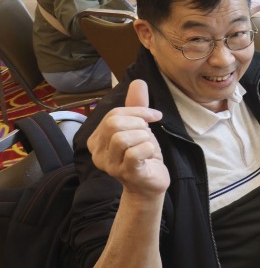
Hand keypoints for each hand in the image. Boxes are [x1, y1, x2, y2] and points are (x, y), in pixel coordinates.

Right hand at [86, 80, 168, 195]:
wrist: (150, 185)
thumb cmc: (143, 156)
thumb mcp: (139, 128)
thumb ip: (136, 106)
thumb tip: (138, 82)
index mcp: (96, 140)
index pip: (112, 114)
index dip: (137, 111)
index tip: (155, 116)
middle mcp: (98, 153)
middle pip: (114, 124)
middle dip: (139, 124)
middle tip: (148, 135)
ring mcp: (110, 165)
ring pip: (122, 137)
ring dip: (144, 137)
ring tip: (149, 146)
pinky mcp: (126, 174)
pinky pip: (135, 153)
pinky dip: (149, 148)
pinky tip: (152, 155)